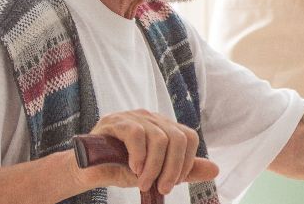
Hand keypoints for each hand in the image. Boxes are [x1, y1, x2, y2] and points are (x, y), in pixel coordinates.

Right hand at [74, 110, 219, 194]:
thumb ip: (183, 170)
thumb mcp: (157, 172)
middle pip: (178, 138)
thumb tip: (215, 170)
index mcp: (164, 127)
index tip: (174, 182)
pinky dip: (139, 156)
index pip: (189, 137)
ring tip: (144, 183)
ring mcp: (134, 117)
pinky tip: (133, 169)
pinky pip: (137, 134)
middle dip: (173, 167)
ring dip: (154, 166)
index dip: (186, 161)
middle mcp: (152, 118)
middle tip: (162, 187)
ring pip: (159, 138)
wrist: (88, 171)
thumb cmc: (122, 169)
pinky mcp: (116, 121)